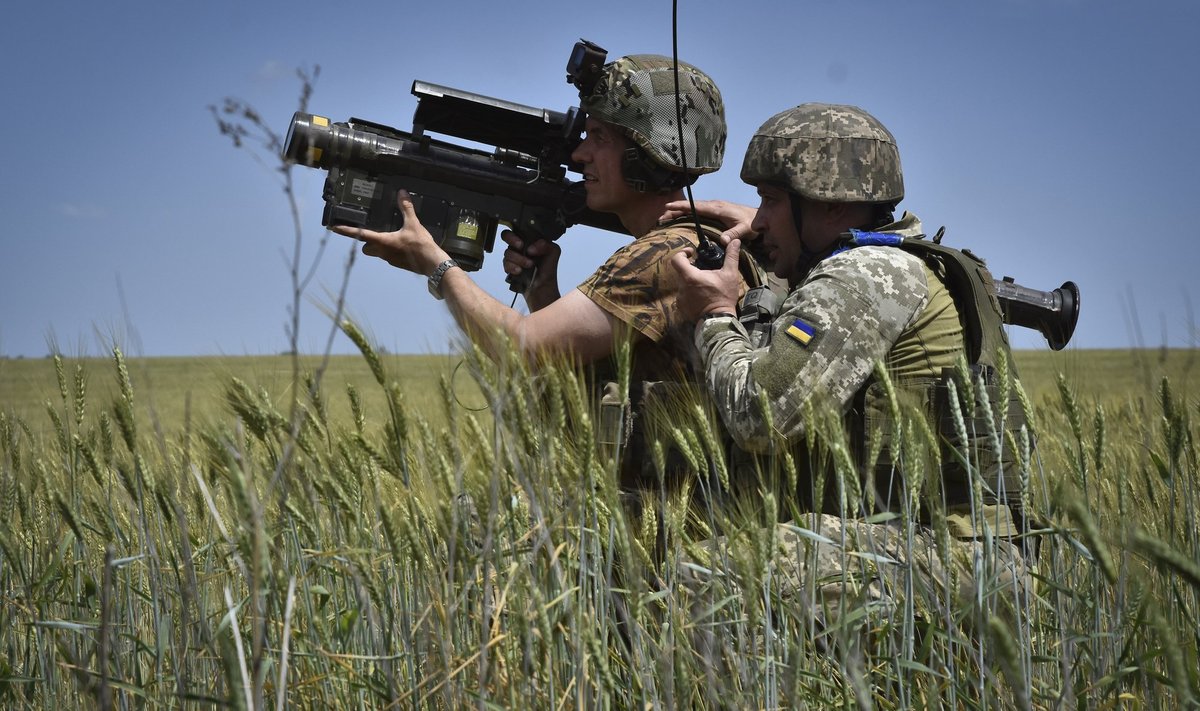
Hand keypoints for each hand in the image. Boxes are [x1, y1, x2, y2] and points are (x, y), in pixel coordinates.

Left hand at [329, 190, 449, 274]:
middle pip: (366, 248)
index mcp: (383, 241)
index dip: (346, 231)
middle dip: (365, 241)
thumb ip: (406, 208)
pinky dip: (390, 250)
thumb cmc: (421, 246)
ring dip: (377, 246)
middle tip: (368, 232)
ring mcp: (390, 259)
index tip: (335, 228)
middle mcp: (383, 252)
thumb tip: (402, 193)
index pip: (360, 235)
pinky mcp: (398, 263)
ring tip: (388, 236)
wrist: (432, 264)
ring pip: (377, 253)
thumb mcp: (413, 224)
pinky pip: (388, 256)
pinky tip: (401, 244)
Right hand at [502, 229, 561, 307]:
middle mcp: (519, 246)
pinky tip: (520, 271)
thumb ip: (546, 244)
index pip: (518, 228)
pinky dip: (513, 267)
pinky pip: (506, 264)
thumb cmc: (548, 267)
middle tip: (521, 247)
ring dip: (519, 259)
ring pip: (507, 252)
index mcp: (529, 239)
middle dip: (511, 240)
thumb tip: (531, 247)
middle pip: (506, 235)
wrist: (543, 286)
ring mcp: (513, 256)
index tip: (523, 242)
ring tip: (529, 265)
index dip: (518, 232)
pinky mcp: (509, 267)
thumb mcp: (553, 252)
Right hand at [660, 199, 757, 243]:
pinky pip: (698, 211)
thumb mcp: (745, 230)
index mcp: (718, 208)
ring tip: (666, 217)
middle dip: (676, 210)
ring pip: (693, 209)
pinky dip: (687, 214)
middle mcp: (714, 206)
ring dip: (680, 212)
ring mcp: (715, 208)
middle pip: (691, 207)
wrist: (760, 216)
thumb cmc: (752, 223)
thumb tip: (723, 240)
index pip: (696, 207)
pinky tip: (681, 218)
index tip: (668, 207)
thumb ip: (734, 234)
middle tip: (661, 217)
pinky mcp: (716, 211)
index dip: (682, 207)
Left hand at [669, 238, 742, 321]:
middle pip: (681, 271)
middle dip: (691, 269)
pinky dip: (690, 293)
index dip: (682, 253)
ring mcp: (680, 298)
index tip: (691, 253)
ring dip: (692, 282)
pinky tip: (702, 296)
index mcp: (690, 277)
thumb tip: (735, 241)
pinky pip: (683, 295)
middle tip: (704, 271)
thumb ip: (731, 256)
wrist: (719, 319)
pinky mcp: (681, 307)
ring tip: (705, 285)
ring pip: (683, 283)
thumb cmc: (724, 296)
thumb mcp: (730, 274)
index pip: (676, 259)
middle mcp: (681, 286)